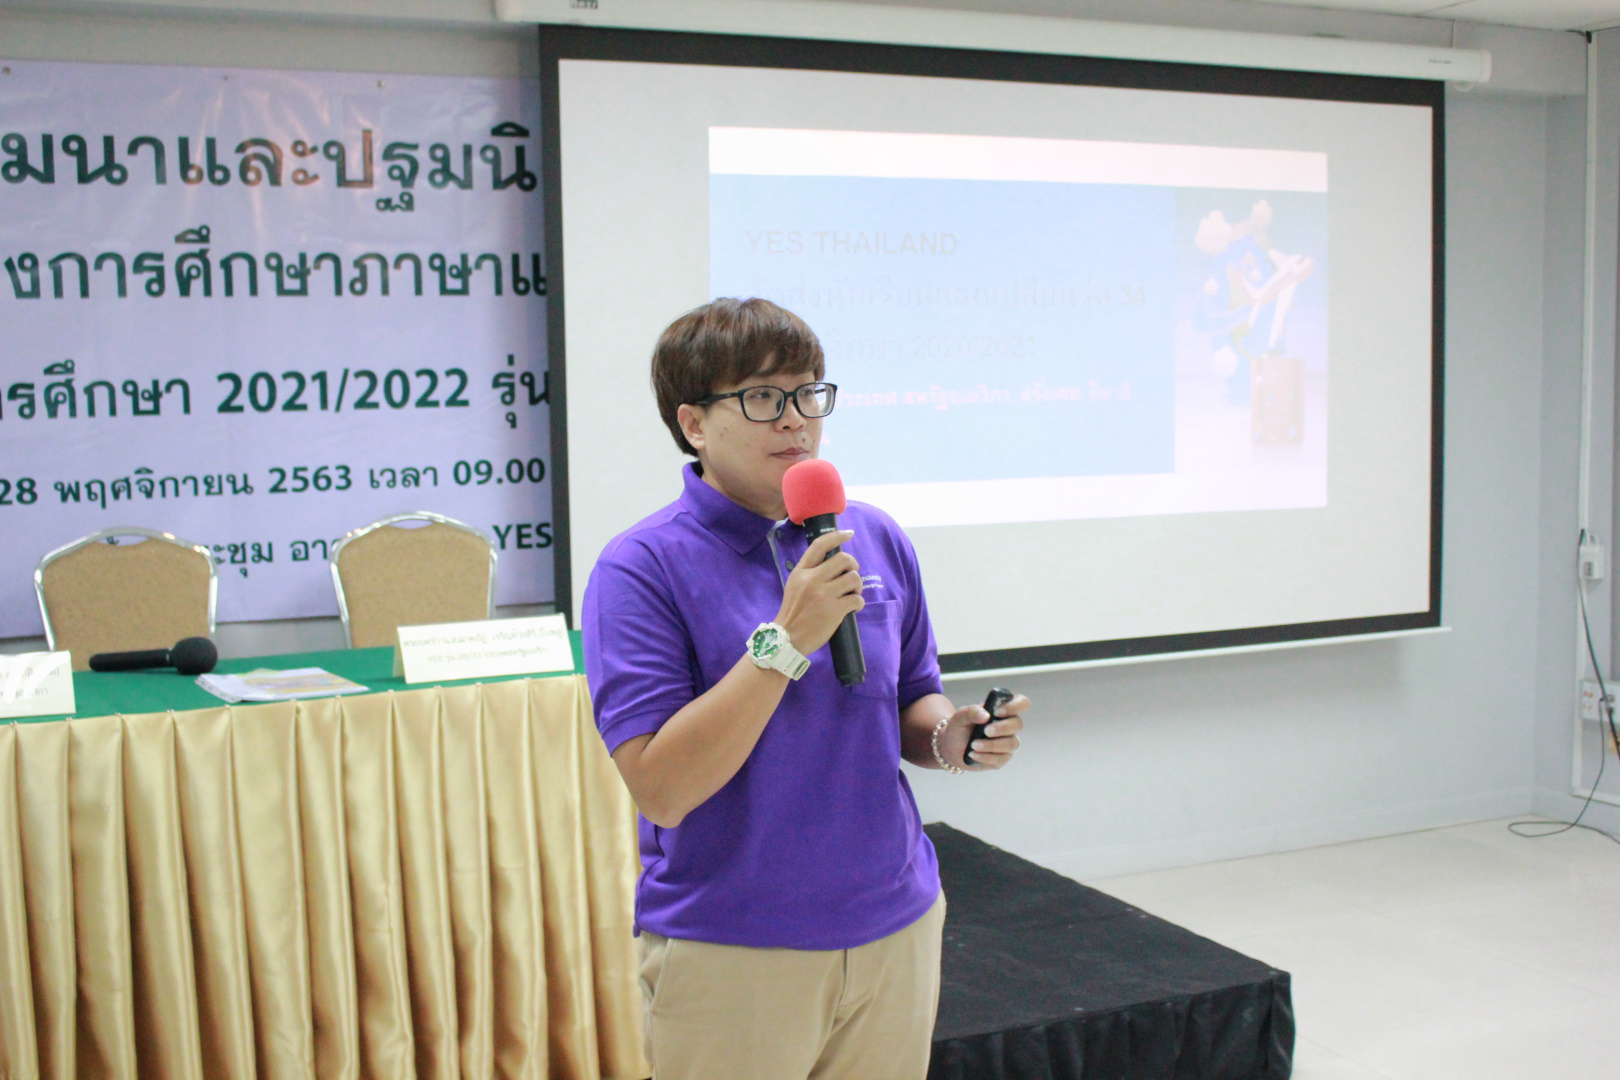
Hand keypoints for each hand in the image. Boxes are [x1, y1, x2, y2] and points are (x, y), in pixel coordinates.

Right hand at [774, 529, 864, 654]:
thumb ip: (810, 574)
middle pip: (844, 559)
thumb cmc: (793, 613)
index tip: (849, 534)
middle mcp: (812, 579)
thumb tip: (833, 564)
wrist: (787, 640)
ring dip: (858, 585)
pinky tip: (853, 608)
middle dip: (853, 566)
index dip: (837, 536)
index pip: (820, 545)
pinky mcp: (834, 610)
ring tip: (853, 594)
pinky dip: (859, 603)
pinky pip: (857, 599)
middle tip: (851, 578)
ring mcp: (823, 594)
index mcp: (801, 572)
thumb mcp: (794, 586)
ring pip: (853, 577)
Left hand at [939, 693, 1026, 770]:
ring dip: (992, 745)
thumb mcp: (960, 717)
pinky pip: (1001, 758)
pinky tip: (972, 754)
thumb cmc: (960, 728)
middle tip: (985, 731)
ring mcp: (1007, 742)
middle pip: (1018, 724)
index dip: (1014, 706)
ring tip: (973, 745)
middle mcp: (1009, 725)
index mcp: (1002, 710)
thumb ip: (971, 712)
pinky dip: (985, 756)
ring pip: (1012, 743)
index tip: (997, 712)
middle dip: (1002, 728)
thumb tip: (985, 716)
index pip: (1022, 703)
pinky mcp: (1002, 758)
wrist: (952, 747)